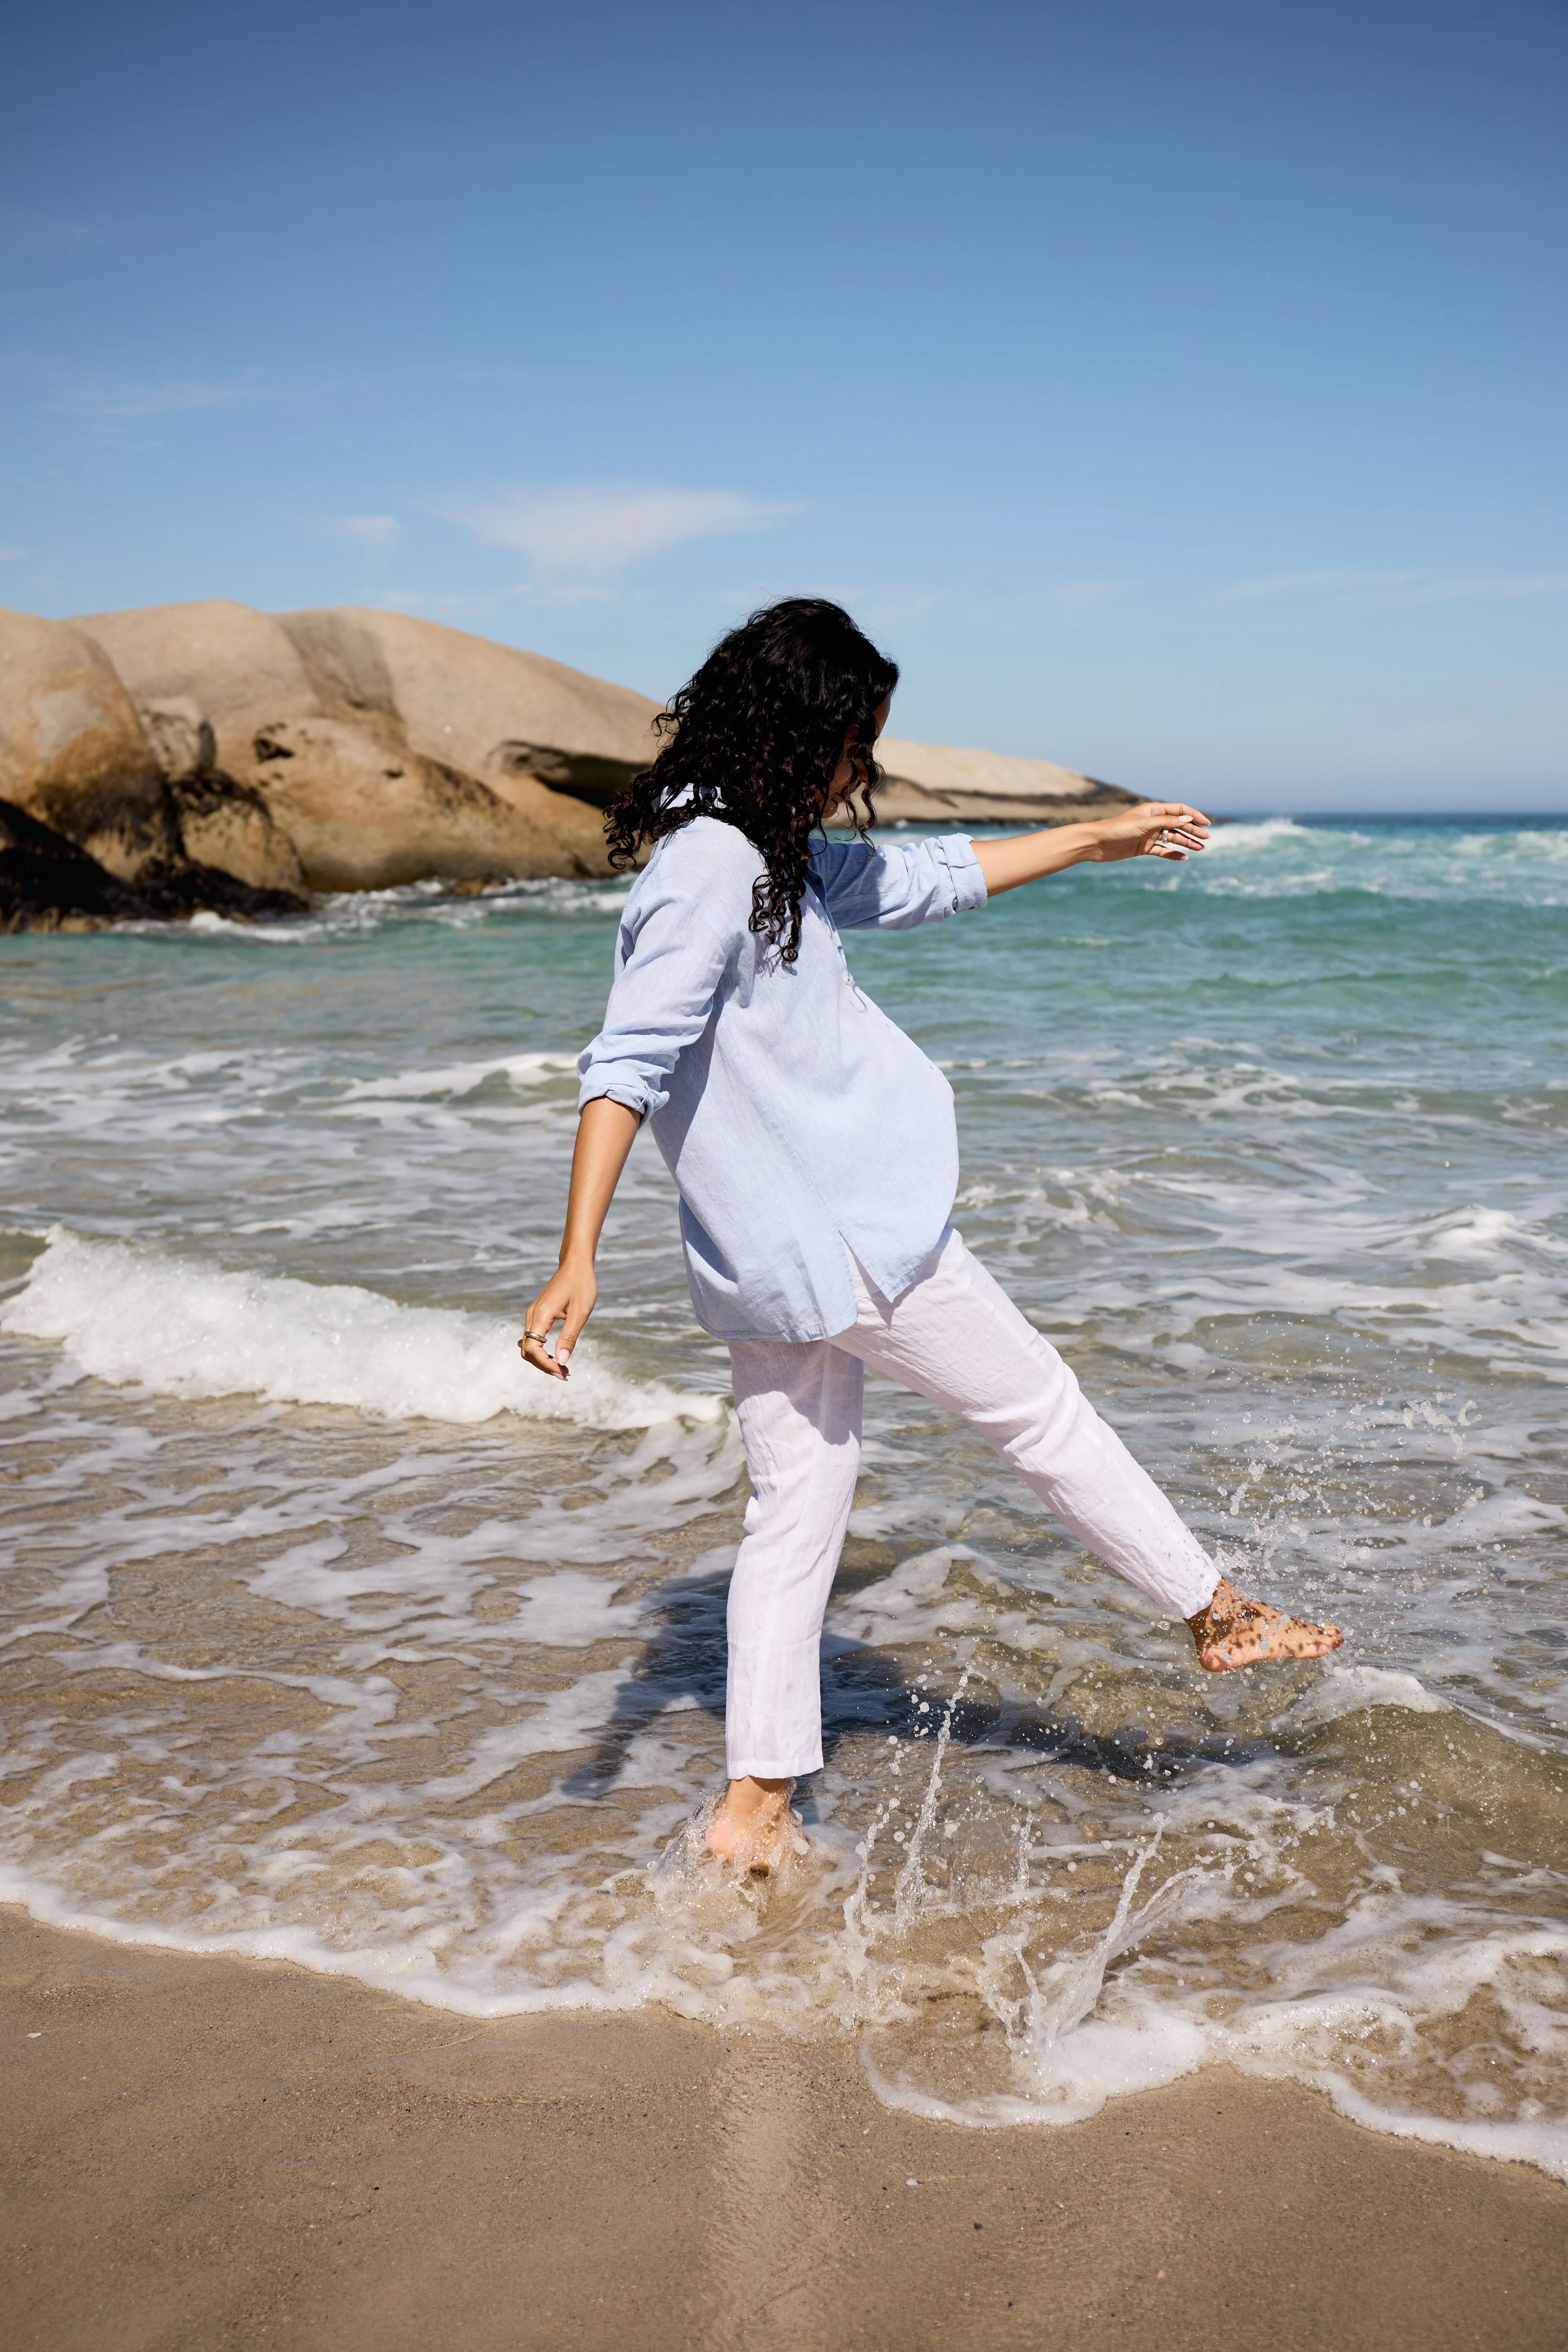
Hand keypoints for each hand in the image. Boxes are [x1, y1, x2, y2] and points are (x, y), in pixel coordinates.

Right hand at [518, 1257, 596, 1380]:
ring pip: (529, 1345)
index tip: (562, 1372)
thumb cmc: (581, 1285)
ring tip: (563, 1368)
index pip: (533, 1348)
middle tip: (564, 1374)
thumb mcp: (580, 1313)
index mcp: (541, 1315)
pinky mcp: (538, 1314)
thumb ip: (569, 1337)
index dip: (545, 1364)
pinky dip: (543, 1350)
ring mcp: (534, 1314)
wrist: (576, 1264)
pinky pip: (534, 1337)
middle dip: (543, 1365)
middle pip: (527, 1350)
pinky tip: (557, 1356)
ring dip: (543, 1360)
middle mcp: (532, 1315)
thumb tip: (561, 1361)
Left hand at [1089, 801, 1209, 863]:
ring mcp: (1149, 835)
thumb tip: (1188, 818)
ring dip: (1187, 842)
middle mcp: (1153, 822)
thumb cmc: (1117, 829)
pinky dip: (1173, 853)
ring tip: (1201, 848)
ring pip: (1172, 838)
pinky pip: (1162, 851)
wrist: (1096, 843)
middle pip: (1178, 824)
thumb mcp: (1144, 824)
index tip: (1206, 823)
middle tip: (1206, 838)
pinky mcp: (1143, 848)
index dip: (1193, 815)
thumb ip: (1166, 822)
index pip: (1179, 810)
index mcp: (1153, 810)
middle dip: (1193, 830)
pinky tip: (1184, 857)